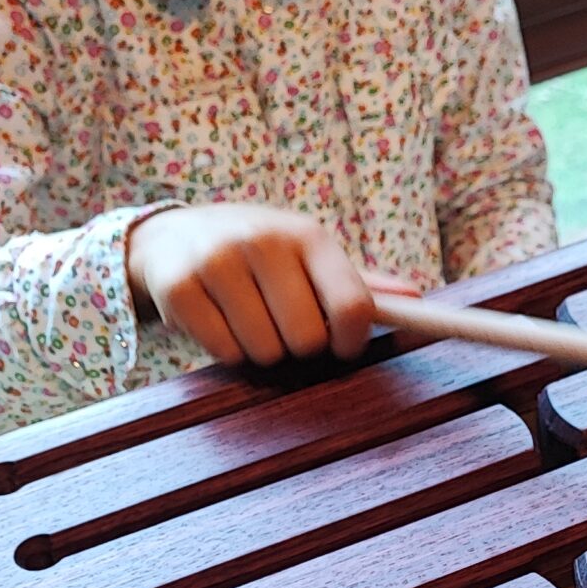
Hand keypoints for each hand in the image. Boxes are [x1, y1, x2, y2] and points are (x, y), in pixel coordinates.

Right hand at [125, 205, 420, 365]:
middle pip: (308, 339)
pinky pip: (224, 352)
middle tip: (283, 327)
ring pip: (265, 352)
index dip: (352, 340)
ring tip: (247, 321)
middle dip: (299, 346)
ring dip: (261, 352)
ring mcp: (219, 261)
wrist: (172, 236)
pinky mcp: (180, 287)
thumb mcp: (308, 257)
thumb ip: (359, 283)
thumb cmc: (259, 256)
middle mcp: (264, 241)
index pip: (352, 305)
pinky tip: (218, 321)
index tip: (342, 346)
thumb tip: (414, 298)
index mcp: (308, 235)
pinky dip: (226, 351)